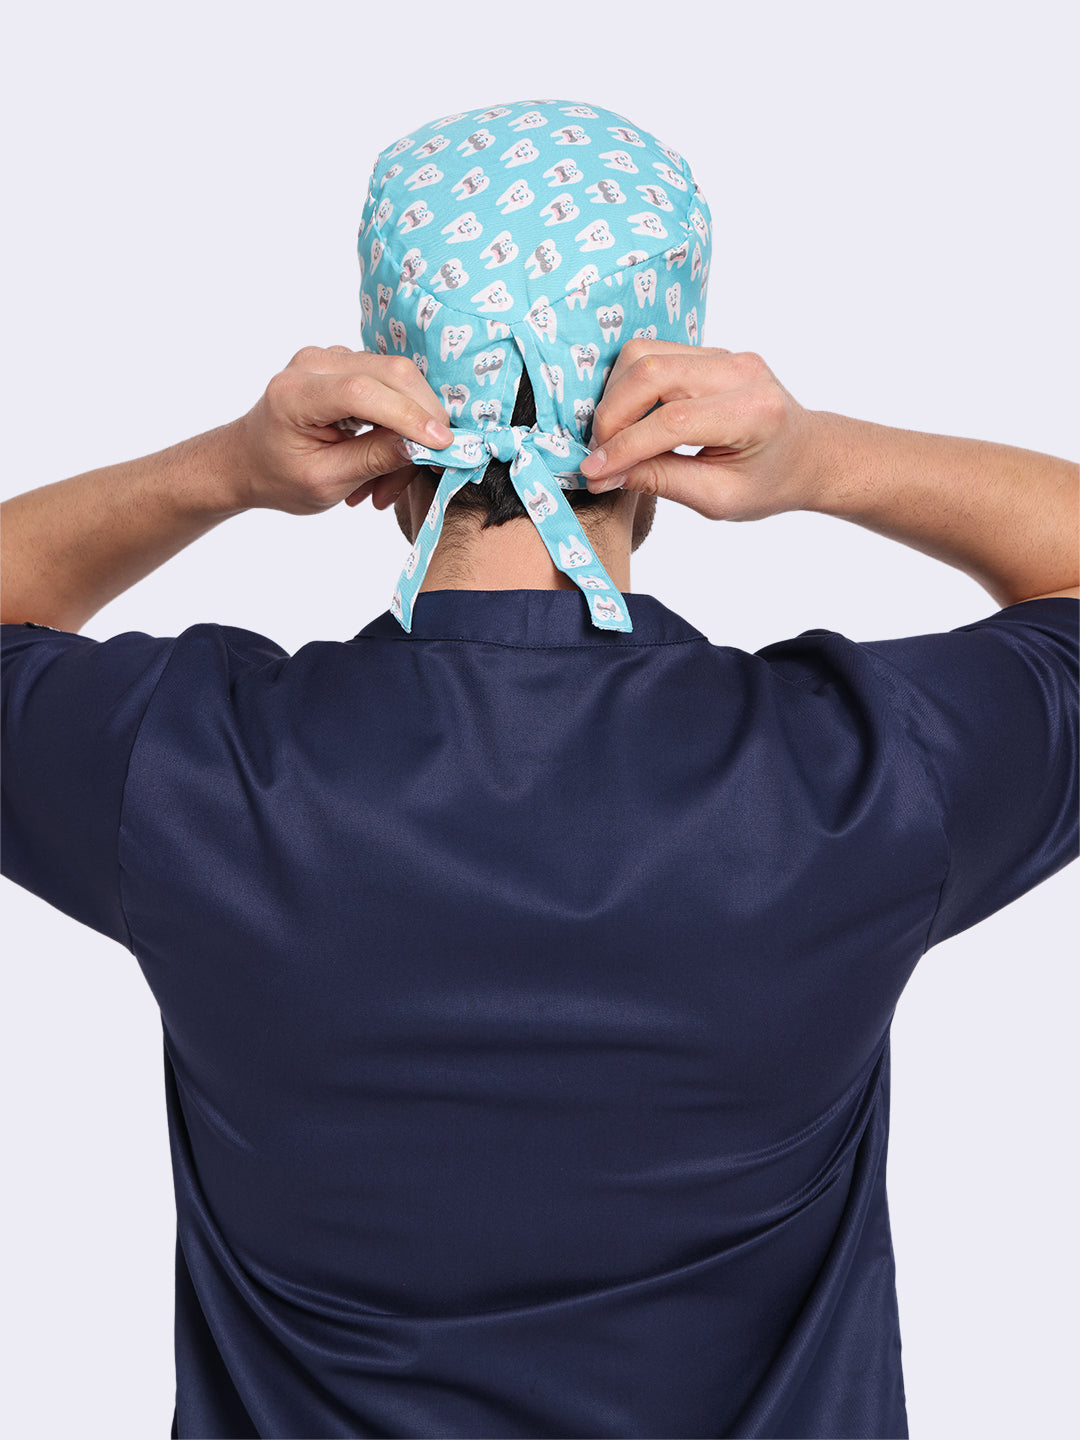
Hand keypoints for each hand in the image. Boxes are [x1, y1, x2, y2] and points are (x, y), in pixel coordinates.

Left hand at [228, 347, 453, 514]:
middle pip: (392, 373)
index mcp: (295, 392)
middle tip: (433, 467)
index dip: (409, 415)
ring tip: (387, 485)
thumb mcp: (324, 482)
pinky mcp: (347, 363)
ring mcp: (331, 357)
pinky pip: (391, 387)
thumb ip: (373, 460)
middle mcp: (314, 362)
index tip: (444, 445)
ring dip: (410, 431)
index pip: (364, 391)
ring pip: (398, 382)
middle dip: (423, 420)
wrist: (250, 460)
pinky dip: (399, 424)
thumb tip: (423, 446)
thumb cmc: (278, 476)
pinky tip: (385, 461)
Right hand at [581, 340, 824, 520]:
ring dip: (616, 396)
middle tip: (600, 454)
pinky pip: (653, 354)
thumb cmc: (769, 482)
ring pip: (644, 354)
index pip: (672, 421)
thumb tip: (604, 473)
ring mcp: (725, 354)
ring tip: (614, 437)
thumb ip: (661, 481)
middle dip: (612, 415)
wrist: (807, 455)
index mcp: (752, 413)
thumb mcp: (717, 498)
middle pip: (650, 372)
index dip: (624, 447)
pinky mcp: (710, 351)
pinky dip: (629, 386)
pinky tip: (631, 419)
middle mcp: (740, 372)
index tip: (593, 472)